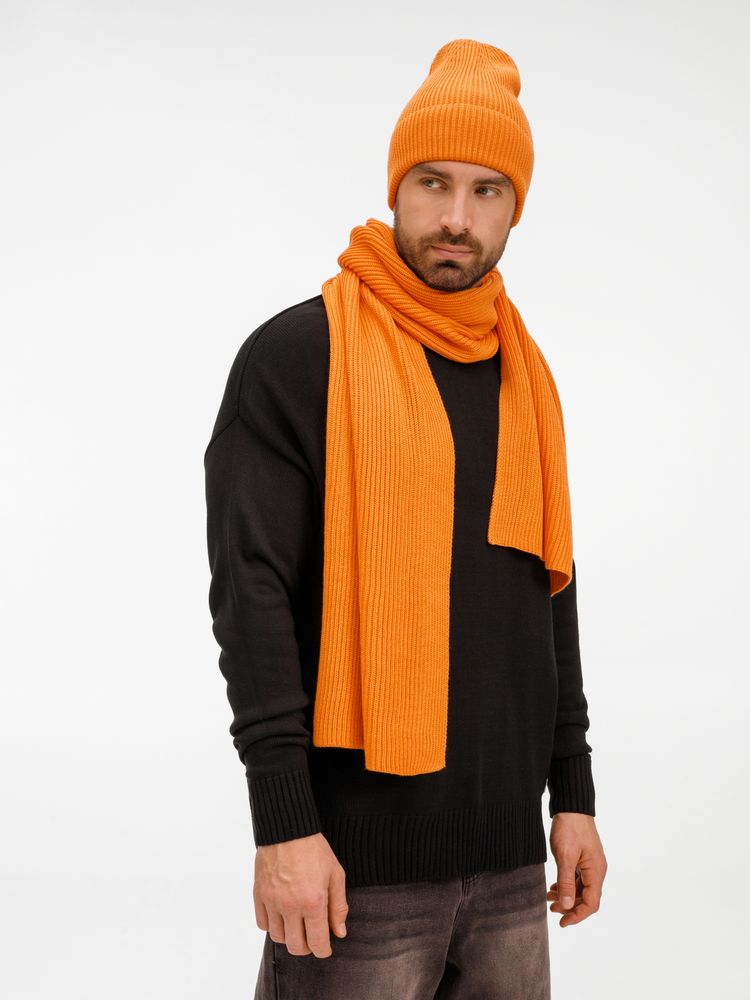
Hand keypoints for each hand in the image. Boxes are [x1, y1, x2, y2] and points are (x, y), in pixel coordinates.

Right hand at [253, 832, 348, 958]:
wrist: (288, 828)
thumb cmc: (314, 850)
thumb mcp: (335, 874)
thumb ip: (338, 906)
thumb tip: (339, 933)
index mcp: (313, 902)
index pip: (317, 943)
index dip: (323, 950)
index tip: (325, 948)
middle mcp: (290, 906)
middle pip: (295, 946)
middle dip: (306, 948)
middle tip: (312, 938)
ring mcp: (272, 901)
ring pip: (278, 938)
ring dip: (289, 936)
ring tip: (297, 925)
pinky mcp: (259, 895)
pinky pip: (262, 924)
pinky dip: (272, 925)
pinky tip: (281, 915)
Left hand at [547, 813, 606, 926]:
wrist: (571, 806)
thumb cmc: (569, 828)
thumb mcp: (565, 856)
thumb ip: (566, 882)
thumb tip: (568, 906)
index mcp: (596, 872)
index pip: (591, 903)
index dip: (577, 916)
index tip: (562, 922)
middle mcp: (596, 870)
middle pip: (586, 898)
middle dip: (570, 907)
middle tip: (552, 910)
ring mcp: (590, 864)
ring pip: (580, 888)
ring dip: (567, 896)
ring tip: (549, 899)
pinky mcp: (582, 858)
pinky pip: (577, 878)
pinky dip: (566, 885)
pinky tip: (554, 887)